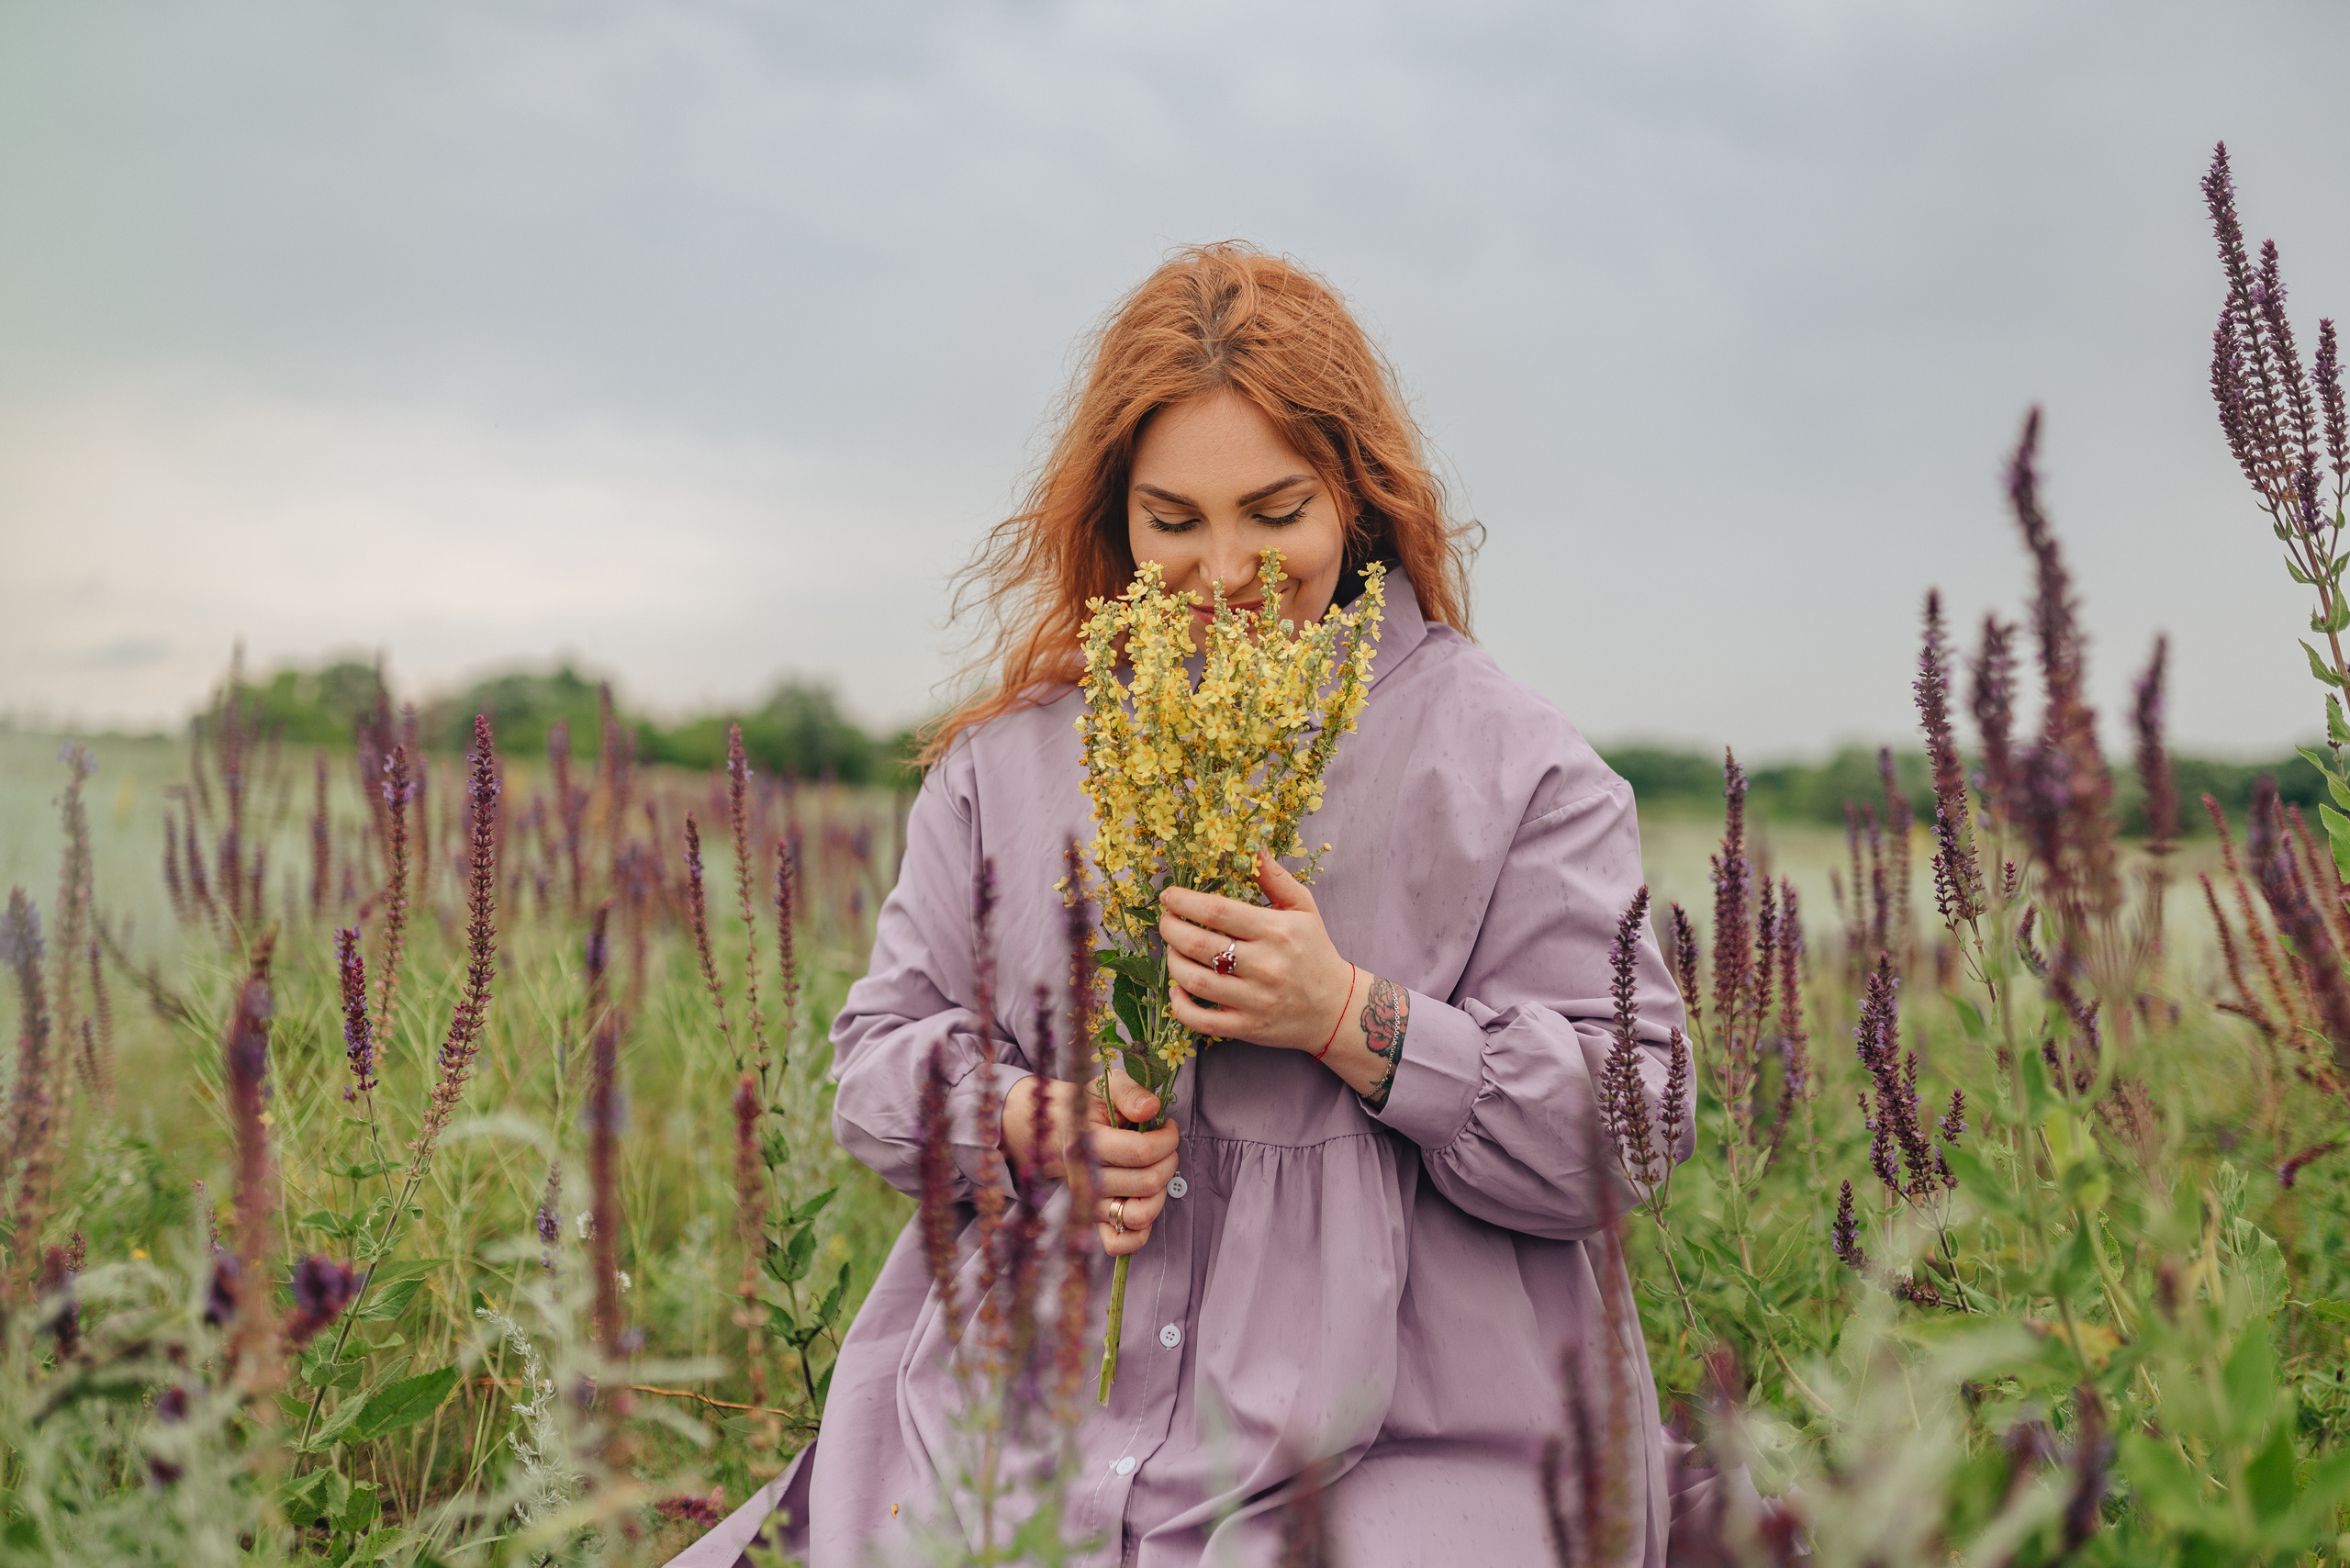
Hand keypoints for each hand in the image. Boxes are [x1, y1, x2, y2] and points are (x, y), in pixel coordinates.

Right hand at [1001, 1067, 1179, 1258]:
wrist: (1062, 1129)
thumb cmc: (1091, 1108)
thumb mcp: (1108, 1086)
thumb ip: (1130, 1093)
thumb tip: (1152, 1108)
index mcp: (1085, 1143)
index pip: (1141, 1151)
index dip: (1168, 1139)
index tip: (1168, 1127)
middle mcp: (1084, 1179)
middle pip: (1148, 1182)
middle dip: (1170, 1161)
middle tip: (1166, 1147)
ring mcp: (1088, 1205)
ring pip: (1140, 1215)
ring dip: (1160, 1193)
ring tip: (1156, 1172)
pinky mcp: (1094, 1223)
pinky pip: (1120, 1245)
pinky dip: (1141, 1232)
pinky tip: (1145, 1202)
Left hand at [1159, 850, 1355, 1054]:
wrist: (1336, 1008)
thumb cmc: (1315, 951)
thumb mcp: (1303, 908)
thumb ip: (1275, 877)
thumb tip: (1253, 845)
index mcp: (1275, 931)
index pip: (1217, 911)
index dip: (1184, 901)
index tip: (1168, 896)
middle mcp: (1264, 966)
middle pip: (1198, 944)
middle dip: (1170, 928)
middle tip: (1165, 920)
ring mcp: (1254, 999)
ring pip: (1194, 980)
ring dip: (1172, 962)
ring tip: (1172, 949)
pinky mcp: (1247, 1027)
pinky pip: (1201, 1019)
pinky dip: (1180, 1005)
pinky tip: (1177, 989)